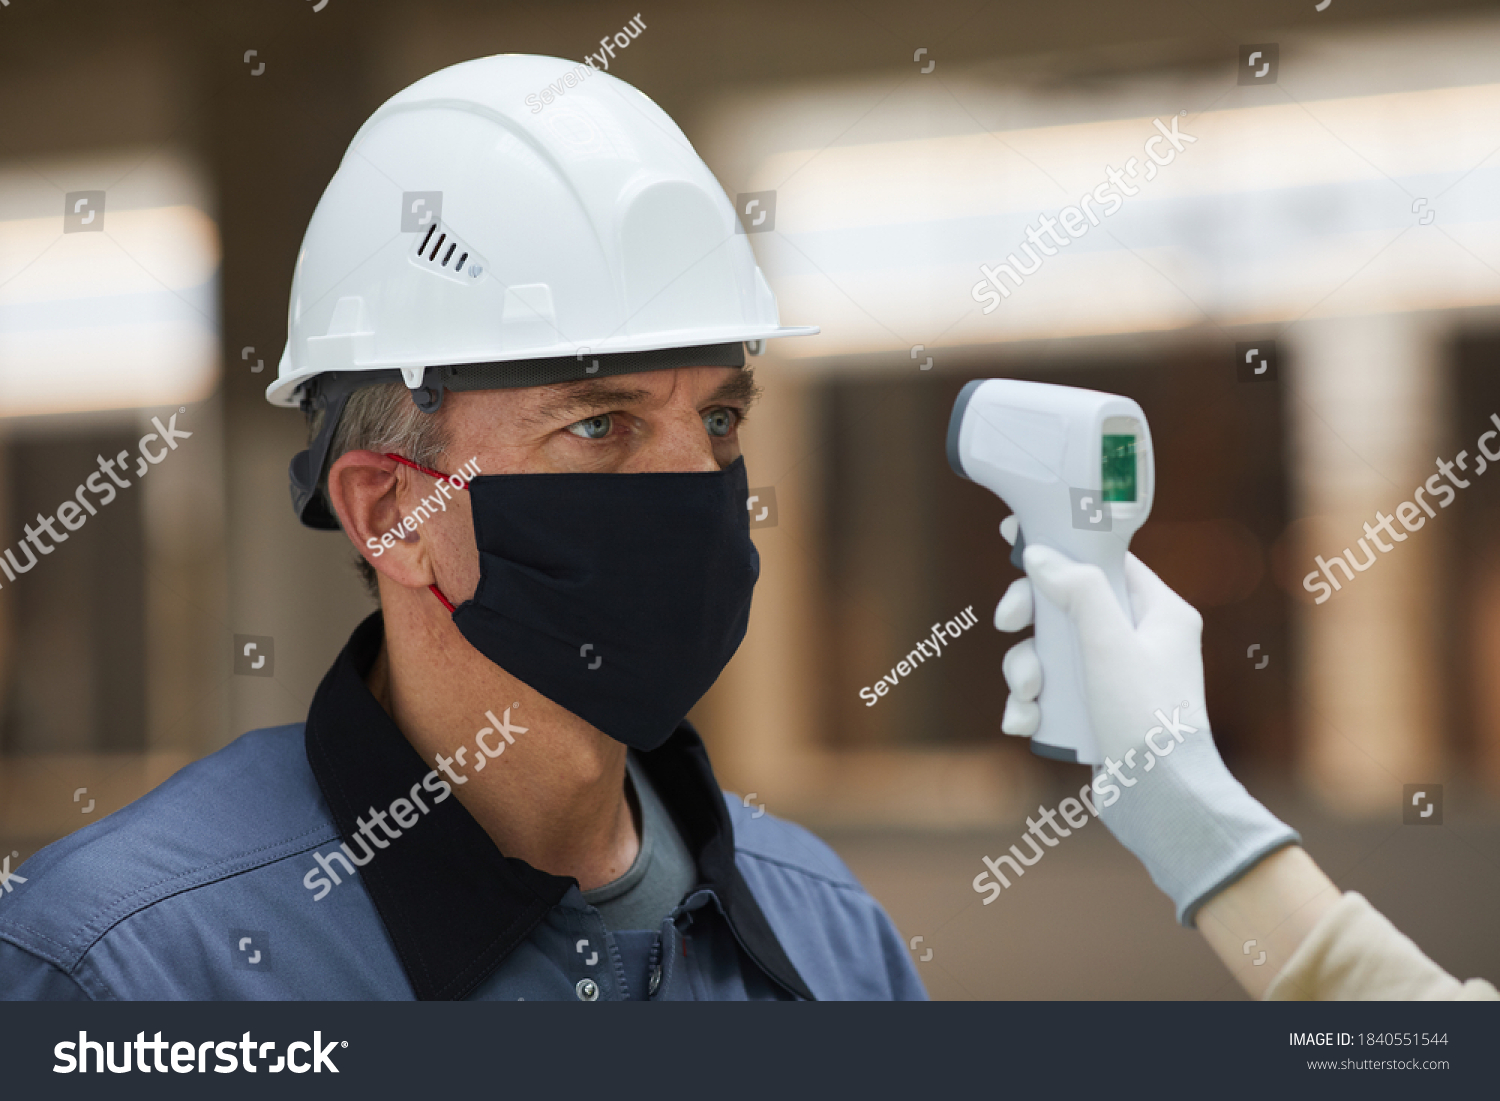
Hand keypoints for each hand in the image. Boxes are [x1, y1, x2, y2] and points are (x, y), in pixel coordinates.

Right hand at [993, 515, 1299, 926]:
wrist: (1162, 802)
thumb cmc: (1147, 720)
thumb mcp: (1110, 644)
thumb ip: (1079, 591)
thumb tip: (1042, 555)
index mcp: (1159, 612)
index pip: (1105, 561)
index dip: (1061, 547)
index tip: (1017, 538)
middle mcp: (1140, 640)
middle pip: (1066, 604)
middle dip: (1032, 620)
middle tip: (1009, 623)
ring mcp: (1116, 677)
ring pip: (1050, 651)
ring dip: (1026, 669)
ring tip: (1029, 695)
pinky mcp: (1096, 712)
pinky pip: (1051, 692)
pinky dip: (1032, 704)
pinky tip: (1024, 721)